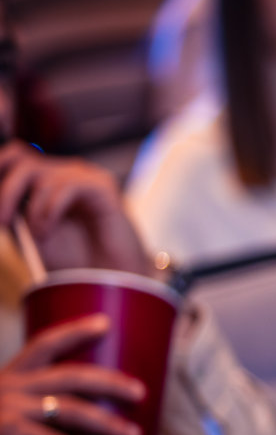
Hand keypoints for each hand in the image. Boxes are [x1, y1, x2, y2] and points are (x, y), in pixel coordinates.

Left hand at [0, 141, 153, 275]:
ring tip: (39, 236)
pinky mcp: (101, 185)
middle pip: (20, 158)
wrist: (106, 278)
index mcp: (46, 179)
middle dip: (6, 190)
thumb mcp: (26, 231)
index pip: (15, 156)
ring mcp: (84, 176)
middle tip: (4, 222)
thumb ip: (10, 209)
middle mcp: (65, 172)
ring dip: (31, 211)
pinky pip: (65, 186)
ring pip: (39, 173)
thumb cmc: (70, 258)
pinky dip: (50, 211)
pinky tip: (49, 231)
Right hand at [0, 314, 145, 434]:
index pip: (44, 344)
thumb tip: (92, 423)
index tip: (105, 322)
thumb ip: (37, 414)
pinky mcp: (6, 434)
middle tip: (140, 393)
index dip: (75, 331)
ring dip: (108, 423)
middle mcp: (7, 387)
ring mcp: (6, 409)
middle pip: (70, 376)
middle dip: (110, 382)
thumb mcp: (7, 418)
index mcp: (8, 378)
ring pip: (71, 409)